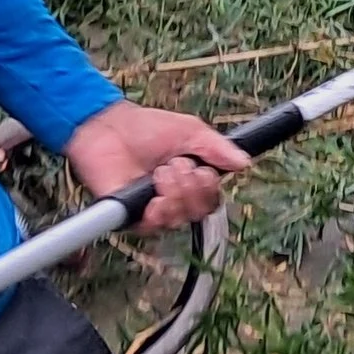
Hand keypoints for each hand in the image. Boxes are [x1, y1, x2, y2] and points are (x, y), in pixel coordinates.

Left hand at [65, 100, 250, 232]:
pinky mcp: (130, 215)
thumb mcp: (190, 131)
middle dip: (191, 188)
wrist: (109, 128)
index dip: (209, 188)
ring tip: (160, 173)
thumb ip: (217, 148)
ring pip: (178, 220)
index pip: (211, 200)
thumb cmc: (147, 127)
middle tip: (176, 164)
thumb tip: (245, 163)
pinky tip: (154, 197)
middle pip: (198, 213)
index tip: (200, 167)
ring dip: (174, 195)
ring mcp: (151, 208)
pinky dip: (158, 212)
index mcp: (191, 180)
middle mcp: (174, 198)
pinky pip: (153, 227)